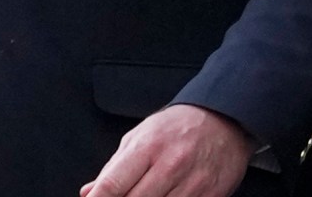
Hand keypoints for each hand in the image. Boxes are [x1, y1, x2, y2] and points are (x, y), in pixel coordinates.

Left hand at [82, 104, 253, 196]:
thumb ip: (113, 168)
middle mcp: (170, 166)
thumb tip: (89, 191)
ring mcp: (193, 183)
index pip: (113, 183)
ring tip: (139, 195)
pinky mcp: (211, 195)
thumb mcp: (138, 137)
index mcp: (146, 148)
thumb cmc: (175, 129)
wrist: (223, 121)